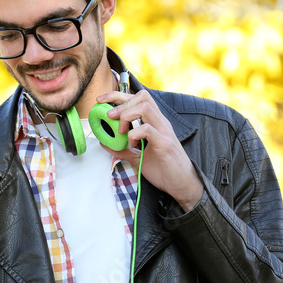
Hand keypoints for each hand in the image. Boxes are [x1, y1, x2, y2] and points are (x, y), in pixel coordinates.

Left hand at [96, 89, 203, 211]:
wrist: (182, 186)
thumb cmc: (163, 170)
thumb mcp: (138, 157)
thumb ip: (122, 149)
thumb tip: (104, 142)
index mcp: (155, 123)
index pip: (138, 98)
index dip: (118, 95)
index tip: (101, 101)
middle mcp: (160, 123)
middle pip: (142, 96)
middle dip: (120, 101)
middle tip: (108, 115)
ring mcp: (164, 132)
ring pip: (145, 107)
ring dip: (127, 116)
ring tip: (120, 131)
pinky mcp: (165, 144)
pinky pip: (147, 129)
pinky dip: (133, 134)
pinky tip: (132, 145)